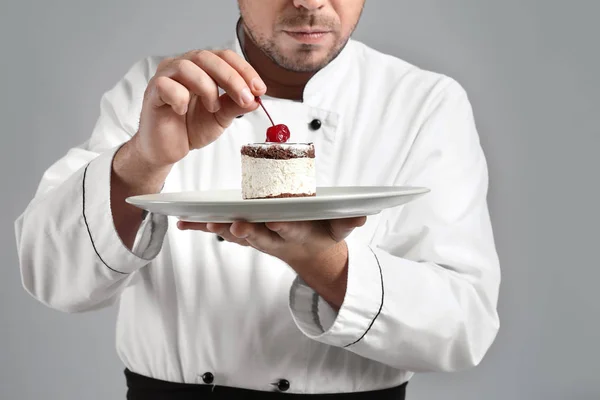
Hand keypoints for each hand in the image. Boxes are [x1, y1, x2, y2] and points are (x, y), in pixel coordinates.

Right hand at [132, 49, 266, 169]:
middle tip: (246, 97)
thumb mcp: (221, 117)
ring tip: (213, 108)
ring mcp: (165, 76)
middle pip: (207, 58)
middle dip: (232, 77)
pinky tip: (183, 111)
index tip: (260, 89)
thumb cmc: (190, 128)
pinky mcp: (153, 92)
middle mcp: (182, 66)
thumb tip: (256, 98)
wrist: (167, 150)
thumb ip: (236, 106)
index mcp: (201, 68)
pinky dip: (180, 98)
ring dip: (207, 87)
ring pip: (187, 67)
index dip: (244, 69)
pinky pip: (166, 85)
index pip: (224, 57)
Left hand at [177, 217, 367, 308]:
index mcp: (295, 233)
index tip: (264, 221)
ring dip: (217, 229)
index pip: (285, 230)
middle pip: (256, 235)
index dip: (275, 227)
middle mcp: (273, 237)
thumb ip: (348, 222)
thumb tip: (362, 215)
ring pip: (235, 233)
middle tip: (232, 224)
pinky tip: (182, 223)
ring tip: (198, 222)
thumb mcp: (339, 230)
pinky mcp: (245, 234)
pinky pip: (223, 230)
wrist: (309, 254)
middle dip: (243, 230)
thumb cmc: (322, 233)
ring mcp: (257, 237)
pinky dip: (203, 227)